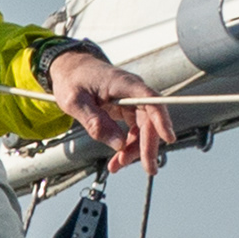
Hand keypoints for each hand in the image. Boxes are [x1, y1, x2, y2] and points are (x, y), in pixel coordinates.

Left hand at [47, 46, 172, 174]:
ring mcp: (132, 101)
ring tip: (118, 165)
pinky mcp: (128, 110)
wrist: (70, 69)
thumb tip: (118, 144)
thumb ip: (95, 122)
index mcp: (121, 83)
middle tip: (148, 168)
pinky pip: (134, 131)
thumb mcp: (75, 102)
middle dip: (148, 146)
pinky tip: (117, 159)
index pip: (149, 99)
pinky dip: (127, 147)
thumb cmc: (72, 79)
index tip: (168, 137)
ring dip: (135, 150)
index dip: (161, 118)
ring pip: (144, 129)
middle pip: (150, 120)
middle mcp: (132, 91)